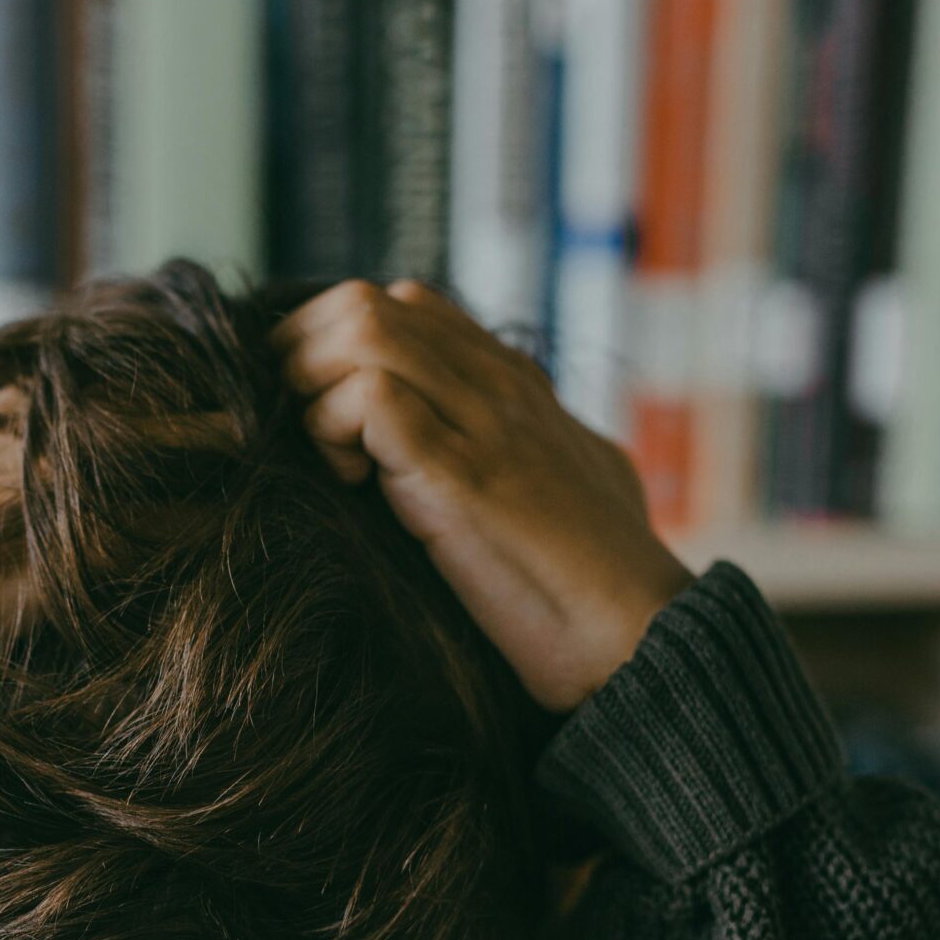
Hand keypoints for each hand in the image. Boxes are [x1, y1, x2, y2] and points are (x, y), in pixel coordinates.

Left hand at [273, 280, 692, 712]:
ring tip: (328, 456)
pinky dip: (332, 431)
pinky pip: (369, 397)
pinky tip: (351, 485)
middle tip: (298, 431)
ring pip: (359, 330)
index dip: (336, 346)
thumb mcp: (562, 485)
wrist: (641, 636)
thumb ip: (523, 451)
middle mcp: (496, 384)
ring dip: (312, 389)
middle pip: (363, 303)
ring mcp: (481, 420)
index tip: (320, 412)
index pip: (403, 306)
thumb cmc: (594, 583)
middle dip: (302, 359)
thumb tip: (483, 455)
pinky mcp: (461, 472)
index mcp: (514, 383)